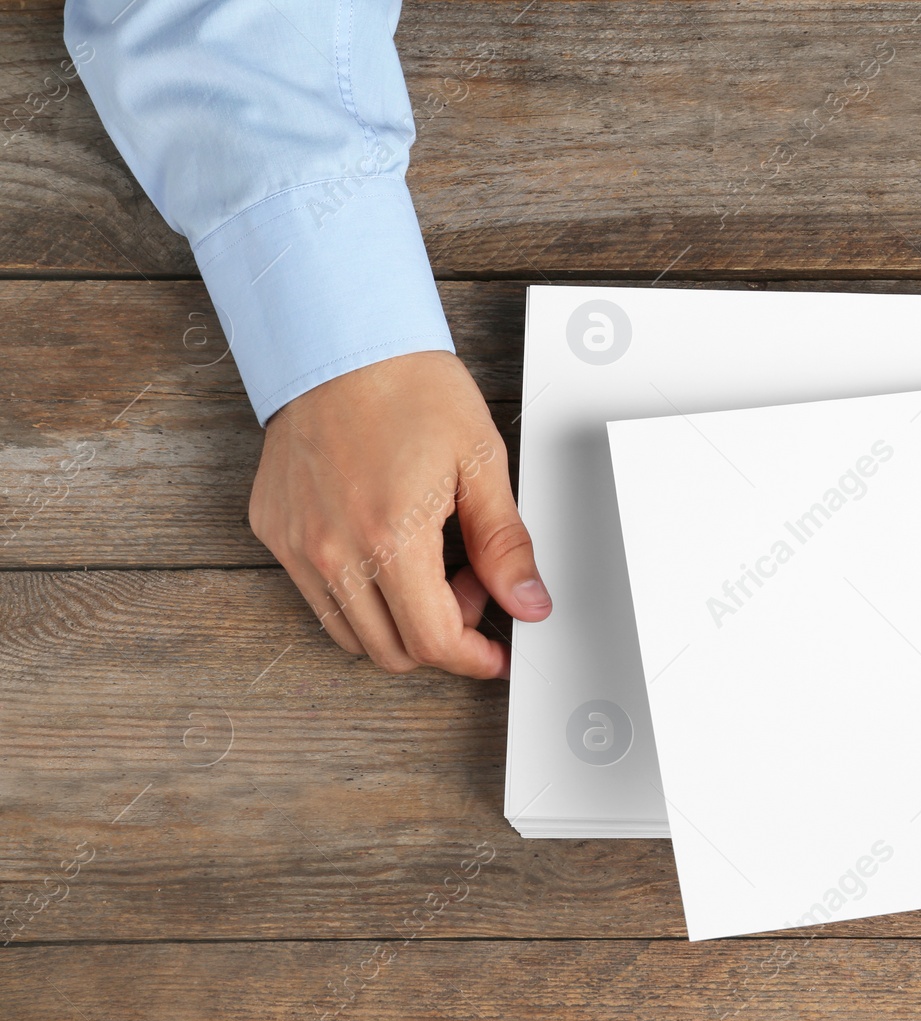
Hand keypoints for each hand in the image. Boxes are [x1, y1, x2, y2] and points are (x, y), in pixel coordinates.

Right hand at [250, 350, 551, 678]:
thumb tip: (528, 604)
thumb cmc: (411, 389)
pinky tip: (384, 547)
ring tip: (427, 564)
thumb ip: (504, 545)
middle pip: (390, 652)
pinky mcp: (274, 531)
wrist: (340, 343)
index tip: (494, 652)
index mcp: (390, 537)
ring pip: (349, 634)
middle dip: (440, 637)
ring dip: (397, 621)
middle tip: (466, 584)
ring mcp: (296, 544)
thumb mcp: (481, 463)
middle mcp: (333, 550)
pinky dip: (357, 593)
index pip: (432, 642)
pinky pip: (317, 595)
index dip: (472, 659)